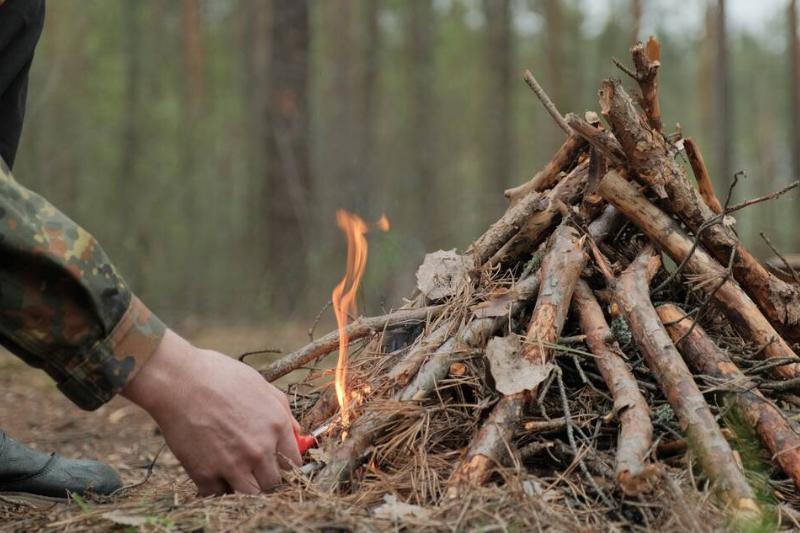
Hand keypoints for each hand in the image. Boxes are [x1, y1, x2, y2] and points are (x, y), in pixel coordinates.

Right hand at [121, 329, 300, 494]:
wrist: (178, 380)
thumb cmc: (219, 375)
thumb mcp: (261, 385)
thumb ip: (282, 411)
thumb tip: (295, 432)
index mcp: (276, 425)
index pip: (294, 463)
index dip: (285, 465)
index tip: (276, 464)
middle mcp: (259, 448)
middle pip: (274, 484)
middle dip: (266, 479)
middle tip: (254, 471)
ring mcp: (233, 463)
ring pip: (250, 495)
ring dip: (244, 488)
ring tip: (234, 475)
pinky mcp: (205, 473)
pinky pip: (217, 494)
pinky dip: (216, 488)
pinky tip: (213, 473)